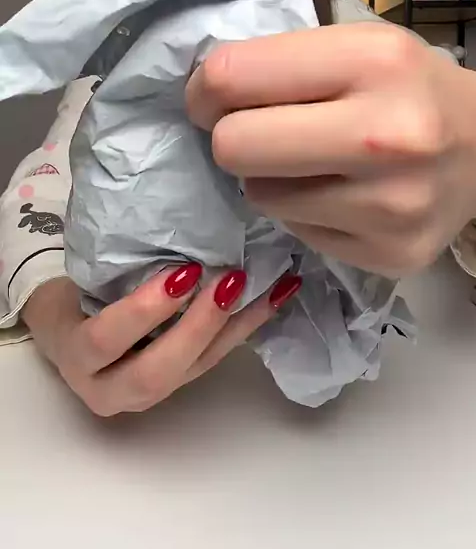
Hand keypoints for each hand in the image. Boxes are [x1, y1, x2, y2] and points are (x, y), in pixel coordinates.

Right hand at [22, 267, 300, 415]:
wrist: (72, 330)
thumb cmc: (74, 293)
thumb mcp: (81, 280)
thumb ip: (112, 263)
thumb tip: (155, 204)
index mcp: (77, 357)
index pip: (104, 341)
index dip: (142, 311)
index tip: (181, 271)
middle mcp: (111, 389)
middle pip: (157, 371)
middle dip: (198, 326)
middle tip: (230, 280)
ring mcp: (149, 394)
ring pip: (197, 368)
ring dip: (237, 325)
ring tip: (270, 284)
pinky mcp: (182, 382)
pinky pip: (219, 357)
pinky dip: (250, 324)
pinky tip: (280, 294)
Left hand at [186, 22, 475, 275]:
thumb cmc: (406, 85)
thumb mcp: (354, 44)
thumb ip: (279, 61)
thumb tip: (200, 98)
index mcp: (373, 61)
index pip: (232, 78)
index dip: (204, 89)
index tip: (212, 97)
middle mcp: (387, 135)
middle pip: (234, 148)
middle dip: (230, 138)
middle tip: (255, 131)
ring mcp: (391, 206)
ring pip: (259, 197)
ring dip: (270, 178)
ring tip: (313, 162)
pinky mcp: (390, 255)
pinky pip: (296, 232)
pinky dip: (304, 211)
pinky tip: (342, 193)